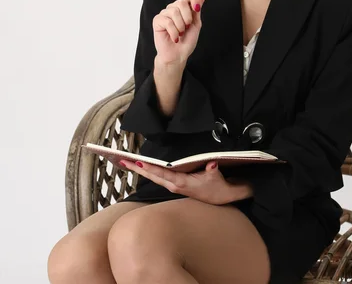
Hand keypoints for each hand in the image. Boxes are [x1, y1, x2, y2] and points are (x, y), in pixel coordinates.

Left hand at [119, 159, 252, 204]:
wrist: (222, 197)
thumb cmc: (218, 187)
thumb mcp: (217, 178)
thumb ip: (213, 170)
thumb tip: (212, 164)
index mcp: (180, 183)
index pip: (161, 174)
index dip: (149, 168)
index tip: (136, 162)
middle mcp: (174, 185)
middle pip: (152, 175)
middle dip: (137, 168)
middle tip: (122, 160)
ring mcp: (173, 185)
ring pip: (153, 176)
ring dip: (140, 169)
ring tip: (127, 162)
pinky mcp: (175, 184)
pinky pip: (158, 176)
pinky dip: (149, 171)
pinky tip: (142, 166)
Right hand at [153, 0, 208, 64]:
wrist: (178, 55)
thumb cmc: (187, 40)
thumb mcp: (196, 23)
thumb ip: (198, 8)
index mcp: (184, 7)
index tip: (197, 8)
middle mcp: (174, 8)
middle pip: (181, 2)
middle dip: (187, 18)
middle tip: (187, 28)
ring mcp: (165, 13)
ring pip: (174, 12)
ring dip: (181, 27)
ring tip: (180, 34)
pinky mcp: (157, 20)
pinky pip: (168, 22)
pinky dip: (174, 33)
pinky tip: (175, 38)